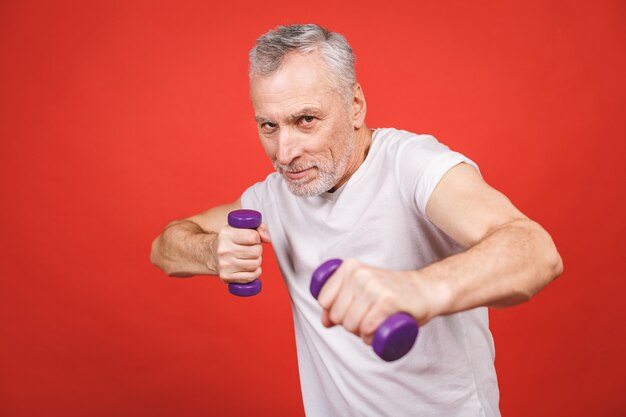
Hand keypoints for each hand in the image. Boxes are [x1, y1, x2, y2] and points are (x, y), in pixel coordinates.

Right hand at [211, 223, 270, 283]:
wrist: (211, 254)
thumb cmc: (230, 240)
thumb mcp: (241, 228)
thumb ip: (259, 228)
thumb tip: (268, 238)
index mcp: (226, 234)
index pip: (253, 237)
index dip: (257, 238)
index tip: (252, 239)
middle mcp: (224, 249)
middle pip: (256, 251)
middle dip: (257, 250)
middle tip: (250, 249)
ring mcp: (224, 264)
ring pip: (255, 264)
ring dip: (256, 261)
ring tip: (249, 258)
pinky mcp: (226, 276)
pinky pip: (250, 277)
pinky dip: (254, 273)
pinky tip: (248, 268)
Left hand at [316, 259, 439, 344]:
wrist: (425, 290)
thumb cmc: (391, 293)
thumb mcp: (362, 291)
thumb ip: (339, 303)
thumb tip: (324, 321)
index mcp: (349, 267)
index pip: (324, 300)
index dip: (334, 313)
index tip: (350, 312)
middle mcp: (360, 274)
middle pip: (337, 315)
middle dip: (349, 325)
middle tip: (367, 320)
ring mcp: (374, 286)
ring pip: (351, 324)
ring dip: (362, 333)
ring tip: (375, 325)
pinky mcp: (388, 300)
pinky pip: (367, 328)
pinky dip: (371, 336)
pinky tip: (379, 331)